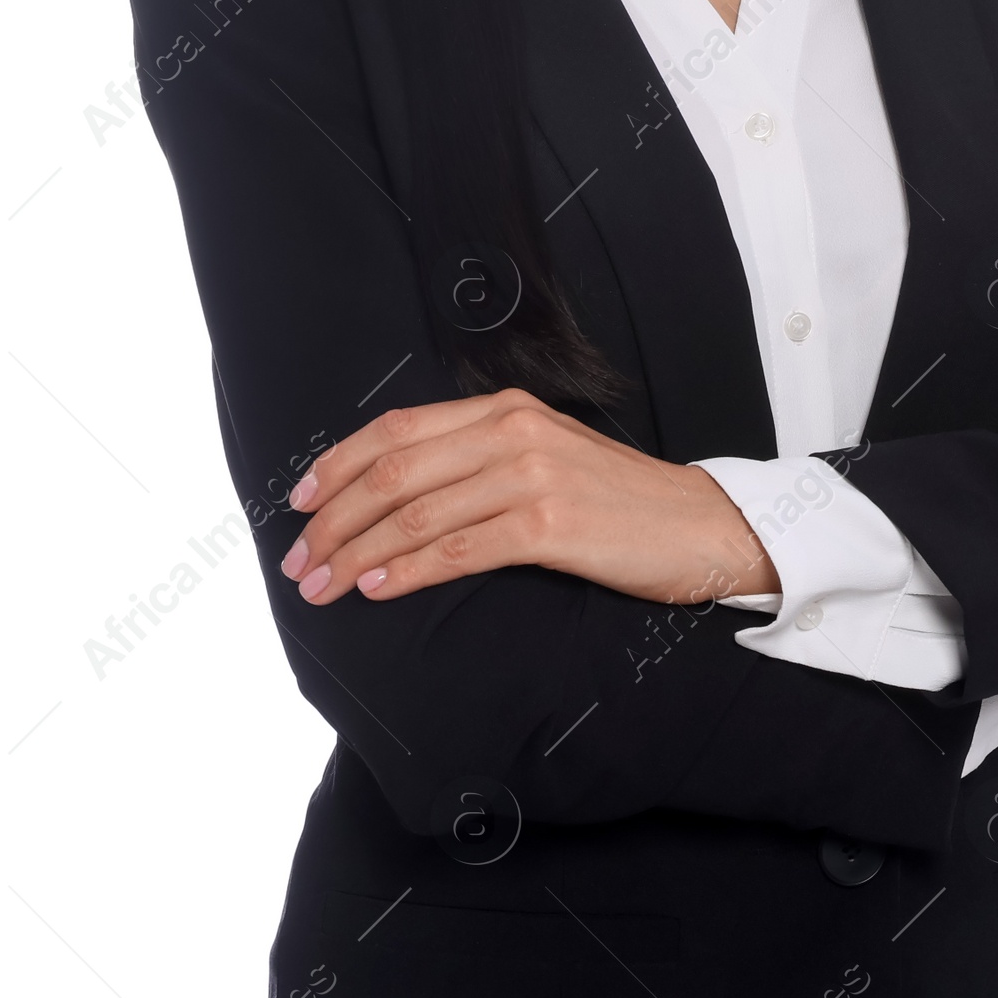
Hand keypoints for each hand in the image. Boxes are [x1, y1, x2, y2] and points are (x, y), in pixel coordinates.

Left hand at [276, 389, 782, 607]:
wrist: (700, 525)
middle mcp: (514, 430)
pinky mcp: (551, 524)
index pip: (399, 428)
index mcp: (507, 409)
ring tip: (321, 586)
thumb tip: (398, 497)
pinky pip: (456, 550)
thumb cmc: (617, 503)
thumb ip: (482, 460)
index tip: (297, 501)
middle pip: (395, 469)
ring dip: (355, 552)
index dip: (338, 463)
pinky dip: (405, 571)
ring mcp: (532, 474)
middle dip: (332, 517)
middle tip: (297, 560)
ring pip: (415, 512)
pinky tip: (375, 589)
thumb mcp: (546, 458)